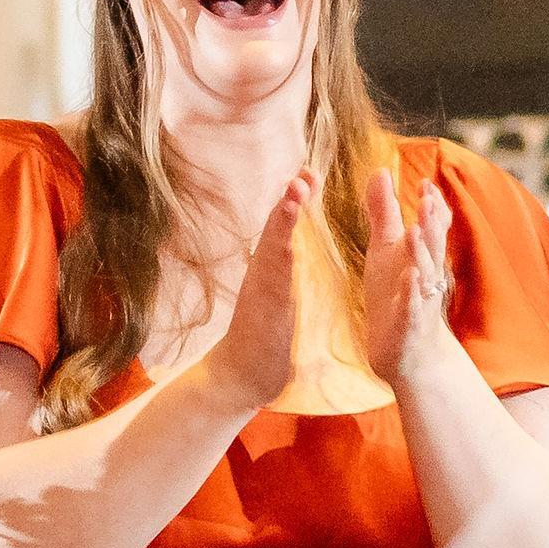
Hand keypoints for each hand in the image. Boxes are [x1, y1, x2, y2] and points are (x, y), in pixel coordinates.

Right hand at [198, 173, 314, 411]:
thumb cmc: (266, 338)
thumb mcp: (282, 297)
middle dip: (290, 200)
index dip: (296, 200)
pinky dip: (280, 263)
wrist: (239, 377)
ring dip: (284, 220)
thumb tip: (294, 248)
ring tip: (296, 191)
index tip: (309, 171)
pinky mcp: (265, 315)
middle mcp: (264, 275)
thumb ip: (286, 272)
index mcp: (273, 270)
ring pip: (274, 249)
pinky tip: (287, 246)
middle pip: (277, 230)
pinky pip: (274, 285)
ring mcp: (262, 293)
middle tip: (303, 170)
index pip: (285, 228)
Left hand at [360, 173, 456, 377]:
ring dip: (421, 252)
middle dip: (432, 221)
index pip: (431, 226)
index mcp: (420, 255)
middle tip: (429, 197)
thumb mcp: (387, 248)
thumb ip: (385, 211)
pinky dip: (411, 294)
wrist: (405, 351)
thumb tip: (381, 169)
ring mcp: (418, 301)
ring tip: (415, 229)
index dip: (432, 206)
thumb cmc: (397, 292)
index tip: (427, 181)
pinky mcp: (406, 326)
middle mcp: (425, 275)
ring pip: (423, 274)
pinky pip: (411, 309)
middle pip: (431, 245)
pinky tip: (408, 278)